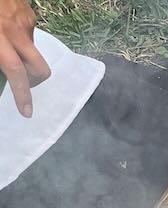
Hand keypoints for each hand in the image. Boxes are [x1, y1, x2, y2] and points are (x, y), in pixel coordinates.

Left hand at [0, 0, 48, 117]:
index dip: (23, 95)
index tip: (27, 112)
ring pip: (33, 52)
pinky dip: (20, 39)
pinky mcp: (29, 12)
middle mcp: (16, 30)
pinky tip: (5, 29)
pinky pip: (30, 34)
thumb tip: (3, 72)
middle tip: (22, 84)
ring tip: (5, 48)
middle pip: (40, 69)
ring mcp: (25, 20)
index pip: (16, 72)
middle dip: (33, 82)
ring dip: (23, 58)